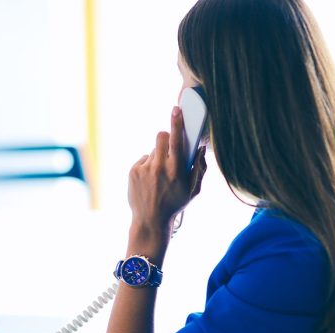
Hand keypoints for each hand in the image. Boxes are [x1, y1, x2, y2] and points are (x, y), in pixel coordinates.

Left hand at [127, 106, 207, 246]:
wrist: (150, 220)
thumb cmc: (175, 204)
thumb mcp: (194, 190)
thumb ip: (200, 168)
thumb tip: (200, 148)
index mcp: (176, 171)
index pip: (177, 141)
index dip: (177, 123)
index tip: (176, 110)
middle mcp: (159, 168)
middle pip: (161, 137)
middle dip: (166, 137)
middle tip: (169, 149)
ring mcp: (144, 169)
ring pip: (153, 150)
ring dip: (158, 157)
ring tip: (159, 175)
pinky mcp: (133, 171)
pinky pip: (143, 159)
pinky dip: (148, 166)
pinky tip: (150, 180)